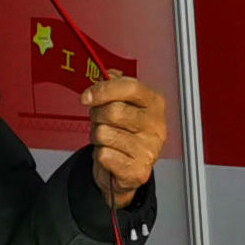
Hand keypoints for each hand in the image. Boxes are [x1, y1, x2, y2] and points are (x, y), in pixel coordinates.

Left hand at [86, 76, 168, 209]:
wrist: (129, 170)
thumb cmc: (126, 133)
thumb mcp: (124, 104)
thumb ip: (116, 85)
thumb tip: (107, 74)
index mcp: (155, 103)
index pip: (130, 87)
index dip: (103, 89)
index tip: (87, 96)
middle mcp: (157, 126)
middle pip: (113, 111)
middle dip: (97, 116)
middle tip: (100, 120)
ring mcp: (149, 149)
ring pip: (104, 133)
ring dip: (97, 137)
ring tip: (107, 139)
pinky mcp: (138, 170)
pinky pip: (104, 155)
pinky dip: (100, 155)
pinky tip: (112, 155)